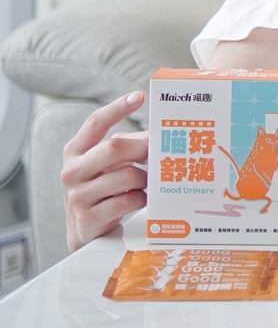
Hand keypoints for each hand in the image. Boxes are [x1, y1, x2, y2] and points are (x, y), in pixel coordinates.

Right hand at [61, 92, 148, 250]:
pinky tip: (139, 200)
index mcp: (75, 152)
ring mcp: (77, 196)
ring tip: (145, 184)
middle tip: (156, 154)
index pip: (95, 123)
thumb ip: (126, 147)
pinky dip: (141, 199)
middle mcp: (71, 171)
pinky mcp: (88, 219)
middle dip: (142, 149)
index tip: (139, 96)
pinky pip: (129, 200)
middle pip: (114, 147)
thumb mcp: (106, 165)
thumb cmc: (102, 190)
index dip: (118, 108)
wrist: (85, 232)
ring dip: (145, 180)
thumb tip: (157, 135)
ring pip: (127, 175)